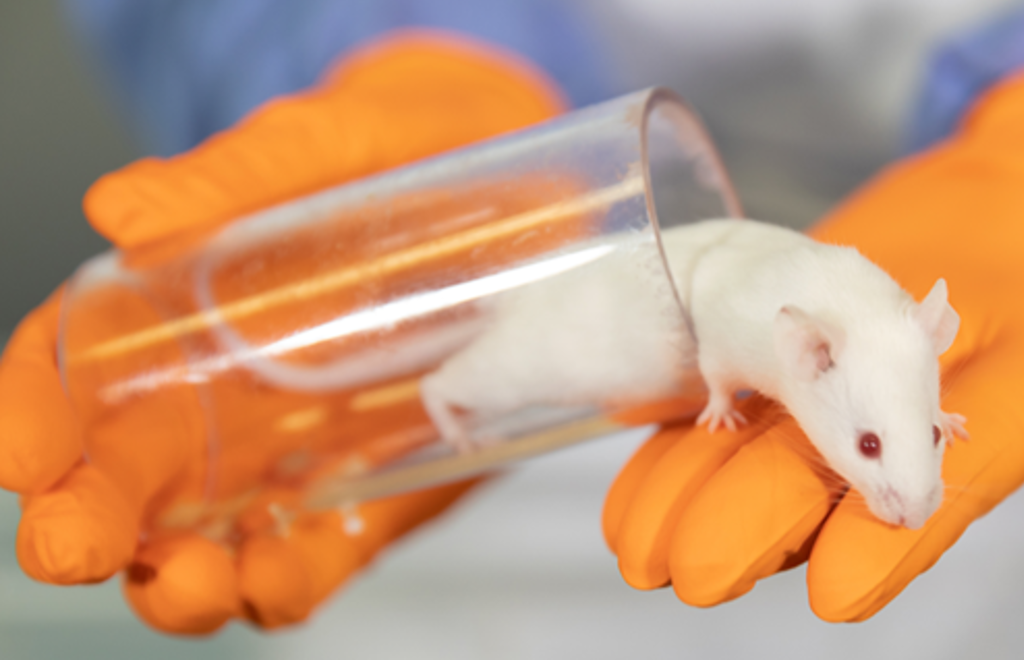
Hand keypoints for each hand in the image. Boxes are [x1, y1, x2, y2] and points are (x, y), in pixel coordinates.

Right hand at [0, 31, 563, 633]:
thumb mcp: (317, 146)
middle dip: (89, 526)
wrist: (516, 182)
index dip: (32, 417)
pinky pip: (322, 552)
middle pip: (124, 481)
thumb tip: (122, 207)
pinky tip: (282, 578)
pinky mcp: (379, 485)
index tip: (26, 453)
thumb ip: (232, 174)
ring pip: (212, 540)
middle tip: (80, 543)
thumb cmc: (394, 153)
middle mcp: (221, 399)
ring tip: (196, 577)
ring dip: (187, 578)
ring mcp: (298, 452)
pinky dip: (292, 580)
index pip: (70, 376)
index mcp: (174, 315)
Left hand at [602, 56, 1023, 620]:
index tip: (842, 586)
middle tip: (692, 572)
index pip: (960, 478)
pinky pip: (750, 383)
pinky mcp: (822, 325)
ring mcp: (866, 369)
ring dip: (704, 490)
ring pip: (777, 444)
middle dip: (766, 523)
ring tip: (636, 541)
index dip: (901, 536)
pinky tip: (637, 463)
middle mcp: (932, 404)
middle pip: (839, 476)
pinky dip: (691, 421)